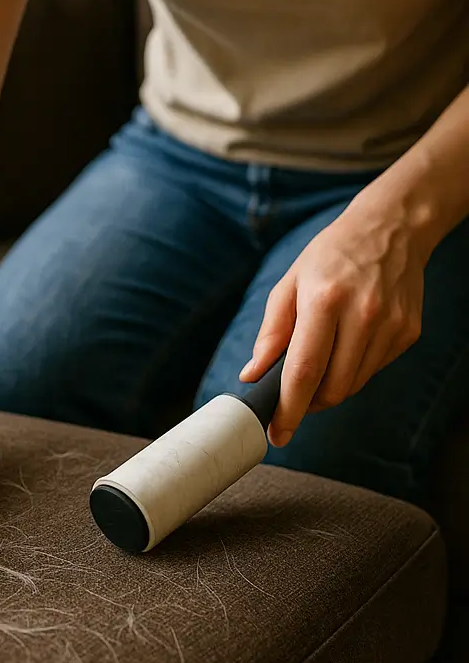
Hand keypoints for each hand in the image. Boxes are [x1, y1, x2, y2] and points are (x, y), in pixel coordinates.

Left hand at [240, 195, 429, 446]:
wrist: (390, 229)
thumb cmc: (330, 256)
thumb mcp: (289, 285)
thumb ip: (271, 333)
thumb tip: (253, 375)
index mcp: (325, 301)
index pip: (304, 371)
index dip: (288, 409)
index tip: (277, 434)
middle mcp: (363, 315)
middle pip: (333, 388)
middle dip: (308, 405)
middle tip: (291, 401)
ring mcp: (391, 326)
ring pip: (354, 385)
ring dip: (329, 390)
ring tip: (315, 370)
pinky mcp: (409, 333)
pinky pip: (373, 370)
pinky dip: (352, 372)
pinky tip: (344, 349)